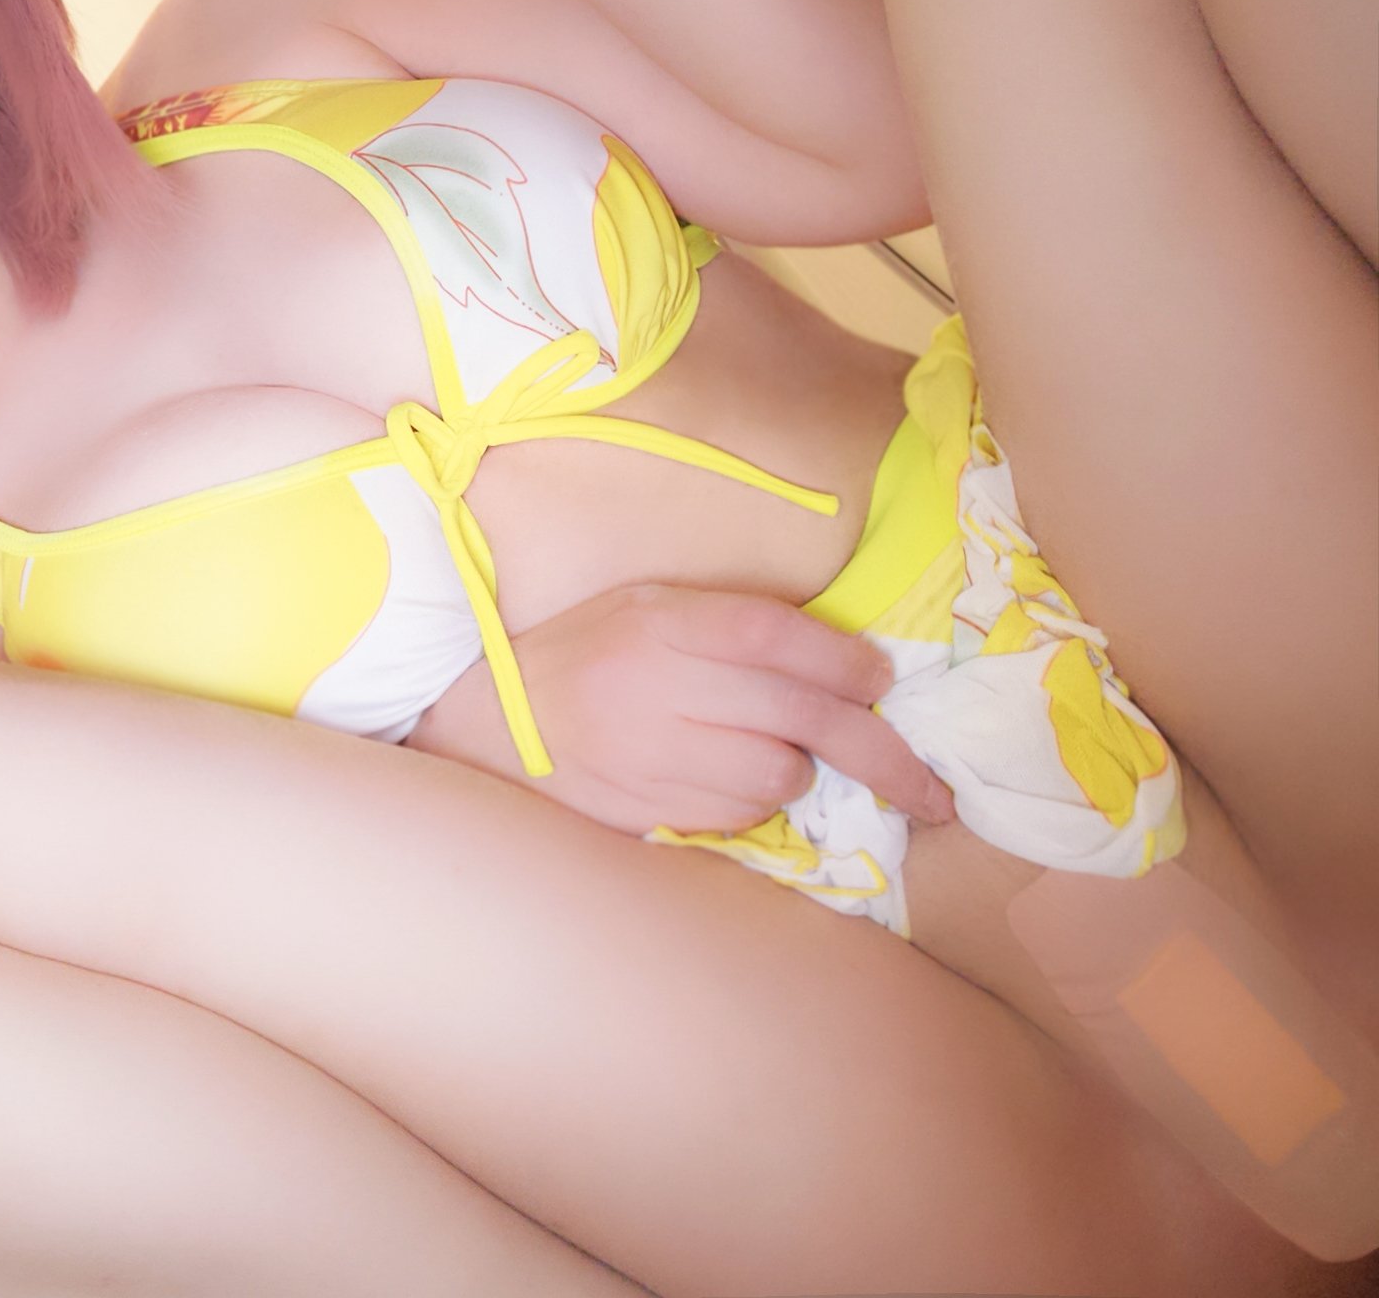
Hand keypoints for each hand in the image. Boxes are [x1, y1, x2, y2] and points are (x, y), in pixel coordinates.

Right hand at [405, 583, 956, 837]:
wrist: (489, 721)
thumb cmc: (584, 654)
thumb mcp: (649, 608)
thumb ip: (732, 626)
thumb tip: (846, 662)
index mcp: (666, 621)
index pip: (781, 637)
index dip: (849, 662)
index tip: (882, 681)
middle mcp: (664, 683)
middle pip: (805, 717)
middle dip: (883, 754)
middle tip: (934, 793)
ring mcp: (653, 751)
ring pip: (779, 776)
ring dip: (796, 773)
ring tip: (767, 756)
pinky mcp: (646, 807)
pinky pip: (737, 816)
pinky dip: (748, 806)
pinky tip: (721, 782)